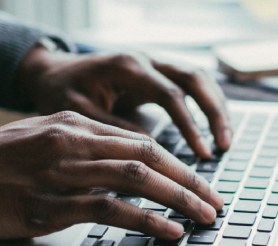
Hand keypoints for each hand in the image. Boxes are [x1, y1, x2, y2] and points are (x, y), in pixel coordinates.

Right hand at [0, 112, 223, 240]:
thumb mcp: (37, 141)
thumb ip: (78, 149)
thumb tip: (119, 168)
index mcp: (72, 124)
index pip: (141, 140)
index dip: (178, 164)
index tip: (201, 183)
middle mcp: (71, 142)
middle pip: (149, 156)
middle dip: (190, 181)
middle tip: (215, 202)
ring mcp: (60, 173)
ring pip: (137, 178)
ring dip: (179, 199)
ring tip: (204, 216)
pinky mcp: (46, 205)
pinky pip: (109, 209)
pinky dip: (145, 220)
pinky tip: (168, 230)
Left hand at [14, 48, 231, 158]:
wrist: (52, 71)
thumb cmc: (60, 91)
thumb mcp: (77, 113)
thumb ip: (112, 129)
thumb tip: (148, 154)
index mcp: (126, 68)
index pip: (171, 95)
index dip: (190, 125)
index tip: (202, 153)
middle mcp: (146, 60)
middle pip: (195, 78)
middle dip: (214, 112)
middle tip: (225, 145)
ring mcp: (154, 62)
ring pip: (199, 77)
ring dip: (216, 107)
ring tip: (225, 141)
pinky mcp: (157, 72)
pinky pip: (191, 83)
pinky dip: (207, 103)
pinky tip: (213, 128)